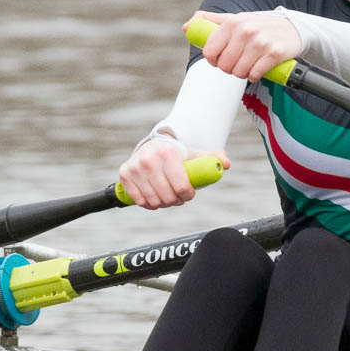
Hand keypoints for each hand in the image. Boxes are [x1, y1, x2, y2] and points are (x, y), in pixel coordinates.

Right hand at [117, 136, 231, 209]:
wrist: (153, 146)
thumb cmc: (177, 155)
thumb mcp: (195, 154)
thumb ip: (213, 158)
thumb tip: (225, 164)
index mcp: (168, 153)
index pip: (182, 187)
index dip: (188, 195)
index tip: (189, 193)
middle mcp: (149, 159)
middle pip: (168, 197)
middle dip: (177, 201)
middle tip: (179, 197)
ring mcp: (135, 167)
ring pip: (154, 201)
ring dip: (163, 204)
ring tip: (168, 197)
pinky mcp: (124, 174)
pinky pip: (139, 201)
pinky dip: (149, 204)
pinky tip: (154, 198)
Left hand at [185, 10, 302, 82]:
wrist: (292, 28)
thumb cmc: (258, 26)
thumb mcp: (235, 19)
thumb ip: (210, 21)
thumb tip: (186, 27)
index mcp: (232, 22)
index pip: (209, 51)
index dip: (213, 60)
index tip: (220, 59)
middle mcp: (245, 31)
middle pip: (224, 65)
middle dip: (229, 68)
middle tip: (237, 63)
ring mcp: (260, 42)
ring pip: (238, 72)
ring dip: (243, 73)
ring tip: (249, 64)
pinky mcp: (274, 54)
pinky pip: (255, 75)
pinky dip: (255, 76)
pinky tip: (259, 68)